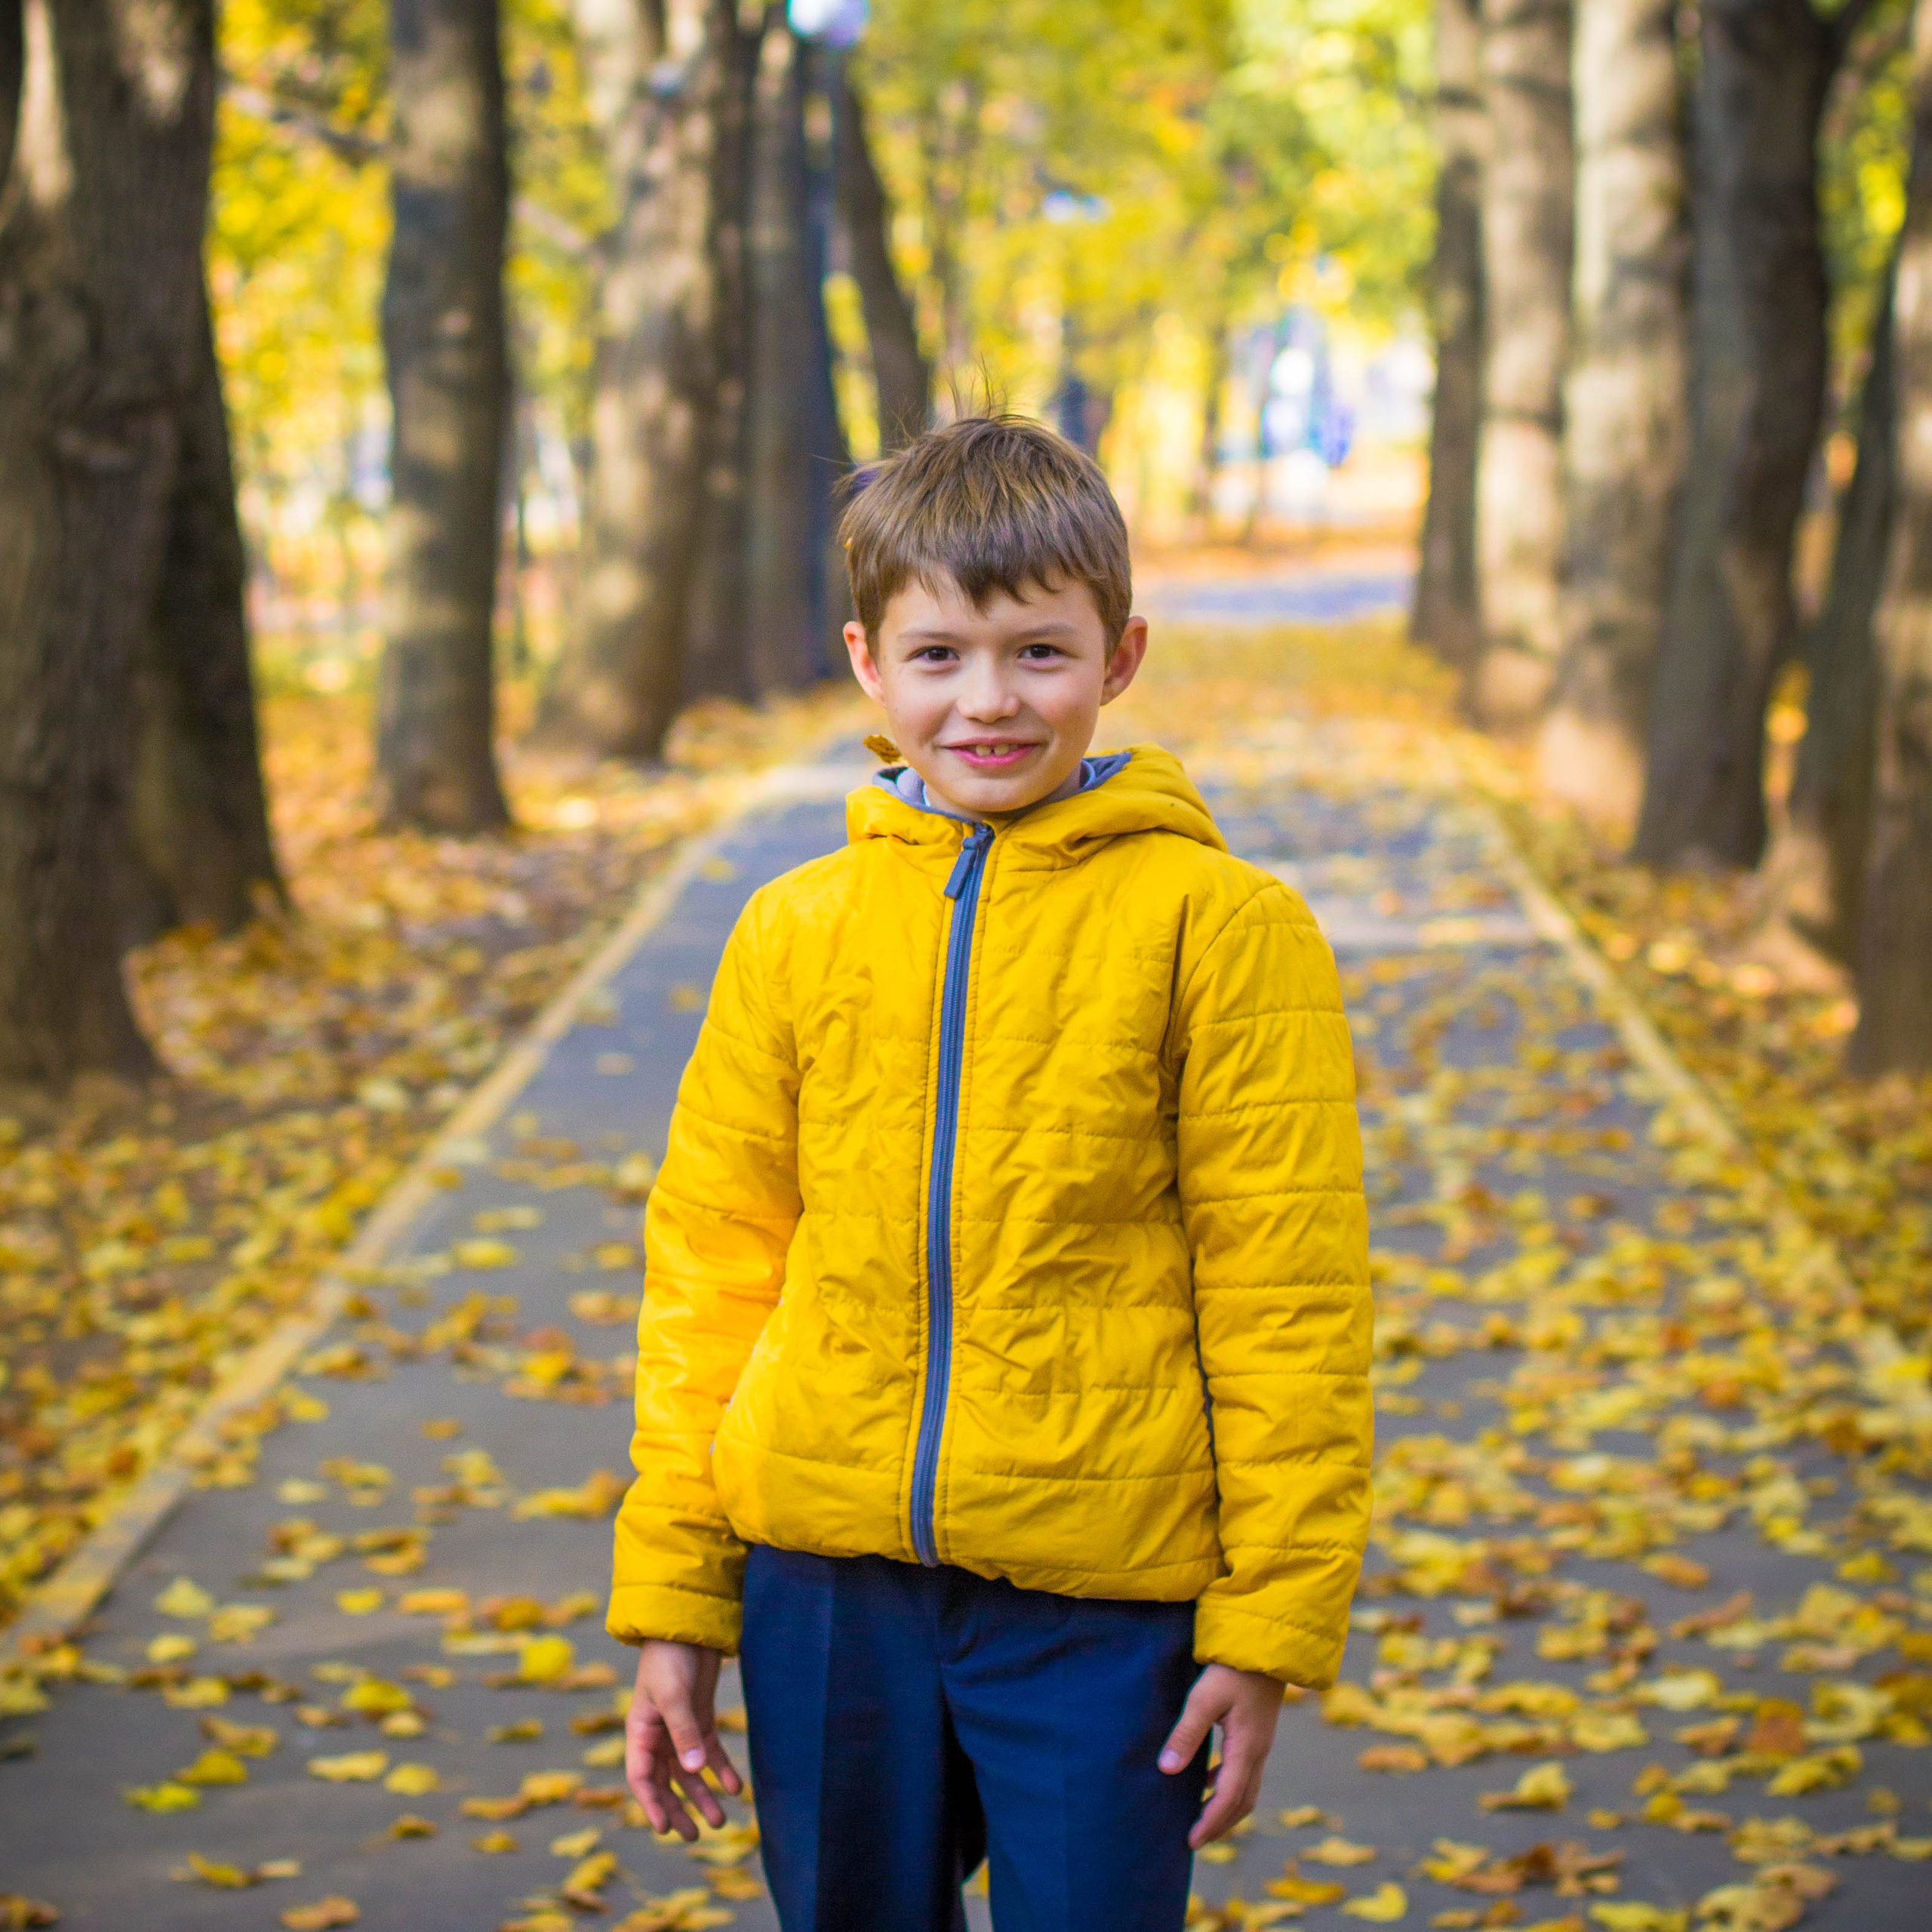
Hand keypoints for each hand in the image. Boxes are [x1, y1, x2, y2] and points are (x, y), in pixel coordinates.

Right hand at [625, 1640, 742, 1839]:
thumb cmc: (670, 1658)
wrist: (687, 1626)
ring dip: (703, 1795)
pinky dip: (722, 1770)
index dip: (652, 1805)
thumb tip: (695, 1771)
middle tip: (697, 1836)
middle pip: (667, 1782)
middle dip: (680, 1809)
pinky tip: (736, 1787)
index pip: (643, 1778)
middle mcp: (658, 1736)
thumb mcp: (673, 1695)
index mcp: (641, 1732)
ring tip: (721, 1821)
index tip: (665, 1830)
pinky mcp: (701, 1719)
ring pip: (690, 1772)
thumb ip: (684, 1732)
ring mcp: (681, 1729)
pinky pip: (710, 1752)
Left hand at [1157, 1662, 1283, 1847]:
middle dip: (1220, 1824)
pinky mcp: (1258, 1734)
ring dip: (1226, 1808)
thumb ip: (1186, 1733)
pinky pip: (1246, 1773)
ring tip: (1201, 1818)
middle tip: (1195, 1839)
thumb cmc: (1232, 1669)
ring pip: (1247, 1790)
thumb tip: (1167, 1769)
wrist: (1267, 1646)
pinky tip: (1209, 1780)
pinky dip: (1228, 1787)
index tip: (1191, 1841)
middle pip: (1242, 1802)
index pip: (1229, 1798)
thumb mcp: (1204, 1698)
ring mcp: (1261, 1744)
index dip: (1210, 1822)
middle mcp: (1258, 1752)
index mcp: (1246, 1748)